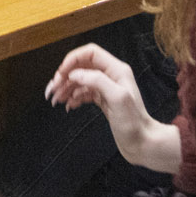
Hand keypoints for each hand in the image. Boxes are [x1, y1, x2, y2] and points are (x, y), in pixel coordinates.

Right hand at [46, 44, 182, 172]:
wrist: (142, 143)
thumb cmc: (134, 123)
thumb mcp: (117, 98)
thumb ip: (96, 81)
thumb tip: (75, 74)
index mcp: (116, 70)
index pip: (90, 53)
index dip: (72, 59)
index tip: (60, 73)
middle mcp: (111, 76)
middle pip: (82, 67)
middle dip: (65, 76)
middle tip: (52, 89)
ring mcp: (106, 88)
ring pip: (80, 81)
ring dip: (66, 88)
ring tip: (56, 99)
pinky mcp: (103, 101)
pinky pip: (83, 93)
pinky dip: (73, 98)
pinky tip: (68, 106)